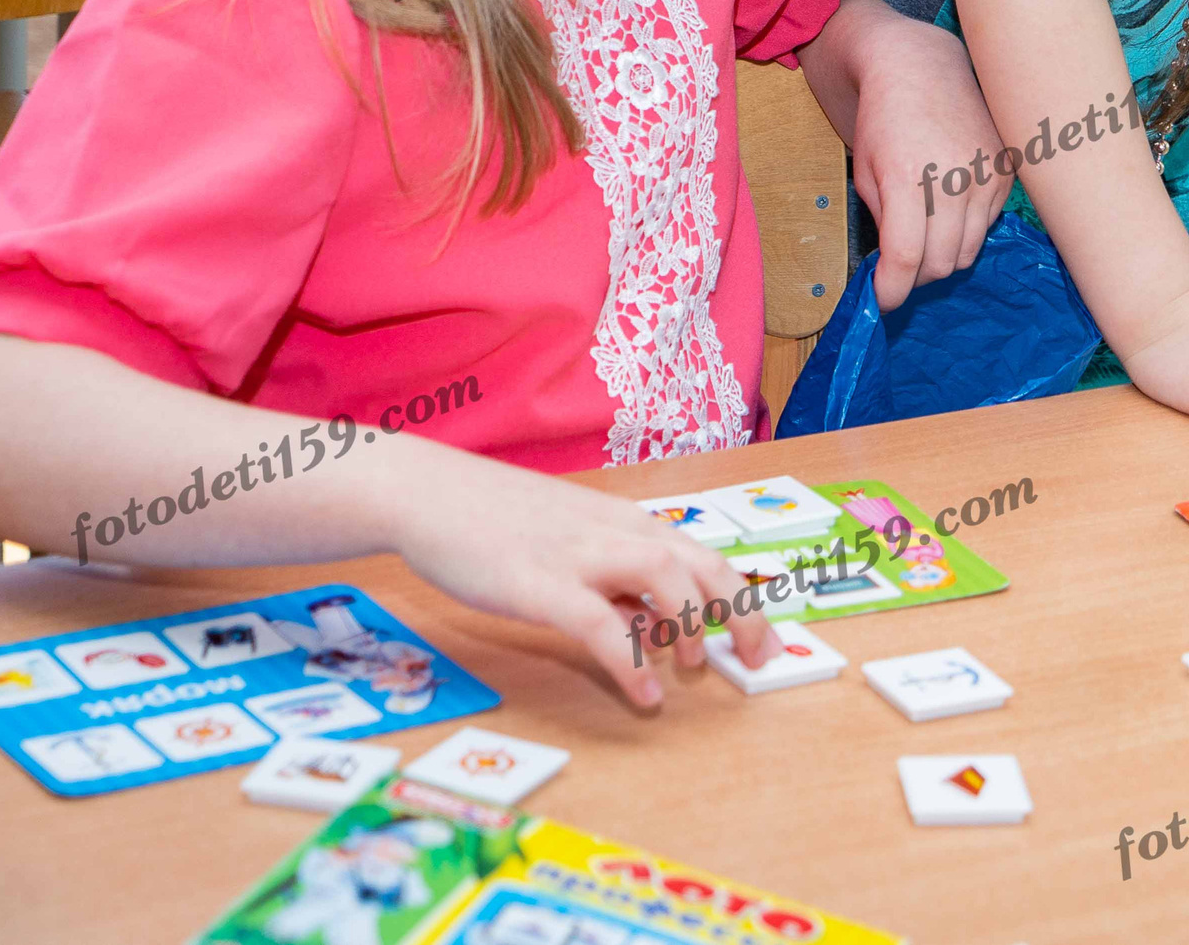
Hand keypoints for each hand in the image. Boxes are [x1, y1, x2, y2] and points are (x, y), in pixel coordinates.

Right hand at [387, 450, 782, 707]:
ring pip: (663, 576)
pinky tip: (645, 695)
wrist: (425, 494)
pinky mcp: (539, 585)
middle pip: (702, 563)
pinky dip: (631, 662)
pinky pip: (600, 624)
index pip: (703, 553)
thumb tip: (654, 626)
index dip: (742, 596)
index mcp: (624, 521)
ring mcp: (577, 555)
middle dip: (741, 612)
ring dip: (691, 624)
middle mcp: (613, 531)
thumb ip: (613, 579)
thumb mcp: (570, 542)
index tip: (763, 636)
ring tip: (695, 668)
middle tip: (760, 659)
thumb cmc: (494, 520)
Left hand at [803, 0, 1007, 310]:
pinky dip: (965, 231)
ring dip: (942, 258)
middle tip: (899, 269)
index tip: (881, 302)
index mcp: (908, 179)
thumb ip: (884, 222)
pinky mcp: (1005, 172)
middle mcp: (953, 180)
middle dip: (914, 277)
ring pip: (967, 252)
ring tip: (923, 240)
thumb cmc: (881, 118)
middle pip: (940, 264)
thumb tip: (898, 267)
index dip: (891, 292)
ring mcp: (985, 176)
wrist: (920, 64)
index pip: (906, 259)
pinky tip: (948, 208)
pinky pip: (987, 226)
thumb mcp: (865, 172)